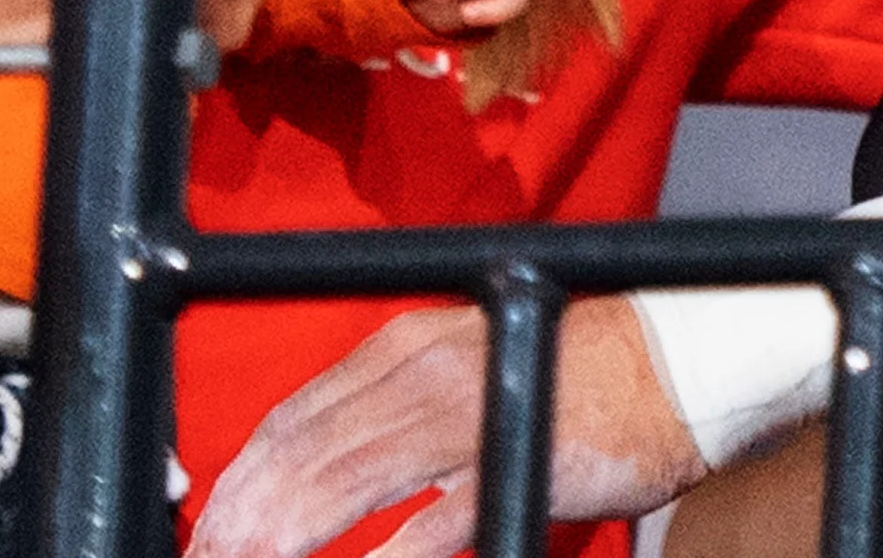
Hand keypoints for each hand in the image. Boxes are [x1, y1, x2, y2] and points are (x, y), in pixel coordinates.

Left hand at [193, 297, 708, 557]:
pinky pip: (427, 522)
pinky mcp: (509, 464)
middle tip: (209, 554)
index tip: (212, 520)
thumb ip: (394, 410)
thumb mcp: (462, 371)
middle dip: (243, 512)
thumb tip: (324, 463)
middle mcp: (421, 372)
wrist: (674, 364)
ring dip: (281, 533)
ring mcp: (463, 417)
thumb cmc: (573, 373)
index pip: (294, 414)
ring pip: (342, 480)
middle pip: (301, 449)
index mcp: (405, 346)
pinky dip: (380, 557)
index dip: (243, 474)